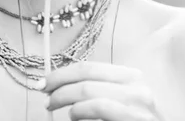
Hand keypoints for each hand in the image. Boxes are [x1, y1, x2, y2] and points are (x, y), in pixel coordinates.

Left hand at [42, 61, 162, 120]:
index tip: (44, 81)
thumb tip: (66, 87)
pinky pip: (101, 108)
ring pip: (89, 93)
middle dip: (58, 85)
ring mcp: (139, 106)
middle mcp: (139, 88)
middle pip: (86, 77)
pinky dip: (80, 111)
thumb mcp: (125, 103)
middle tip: (44, 96)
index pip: (90, 68)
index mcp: (133, 78)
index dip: (62, 73)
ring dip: (64, 99)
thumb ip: (102, 92)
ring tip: (55, 107)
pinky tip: (74, 117)